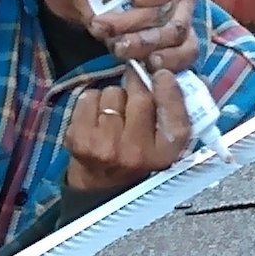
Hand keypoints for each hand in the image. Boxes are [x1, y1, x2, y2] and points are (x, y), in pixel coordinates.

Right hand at [52, 0, 198, 70]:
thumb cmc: (97, 4)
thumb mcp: (117, 37)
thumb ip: (137, 50)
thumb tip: (151, 66)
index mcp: (175, 21)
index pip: (190, 49)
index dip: (170, 60)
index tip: (147, 64)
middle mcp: (182, 1)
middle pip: (177, 33)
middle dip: (144, 43)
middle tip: (117, 44)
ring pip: (165, 14)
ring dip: (131, 22)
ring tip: (107, 21)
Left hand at [64, 70, 190, 191]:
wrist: (100, 183)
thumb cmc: (138, 154)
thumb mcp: (163, 142)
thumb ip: (173, 110)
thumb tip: (169, 72)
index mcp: (163, 155)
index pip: (174, 117)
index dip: (169, 91)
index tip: (163, 75)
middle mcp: (136, 154)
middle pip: (140, 97)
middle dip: (137, 84)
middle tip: (135, 84)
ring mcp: (105, 147)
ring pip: (113, 93)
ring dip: (114, 95)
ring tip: (115, 112)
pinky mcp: (80, 140)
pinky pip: (89, 97)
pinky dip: (92, 100)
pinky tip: (96, 116)